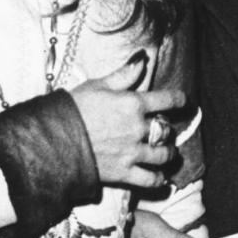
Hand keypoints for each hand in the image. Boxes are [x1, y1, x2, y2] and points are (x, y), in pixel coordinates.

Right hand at [70, 53, 182, 189]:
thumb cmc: (72, 108)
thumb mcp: (97, 85)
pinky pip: (150, 179)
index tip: (184, 101)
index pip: (167, 99)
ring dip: (168, 153)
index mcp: (133, 103)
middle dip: (167, 129)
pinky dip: (159, 179)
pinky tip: (161, 177)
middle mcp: (137, 128)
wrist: (53, 140)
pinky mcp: (124, 173)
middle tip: (163, 130)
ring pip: (163, 154)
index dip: (179, 99)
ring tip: (167, 153)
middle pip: (166, 129)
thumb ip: (124, 74)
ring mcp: (132, 152)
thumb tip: (143, 58)